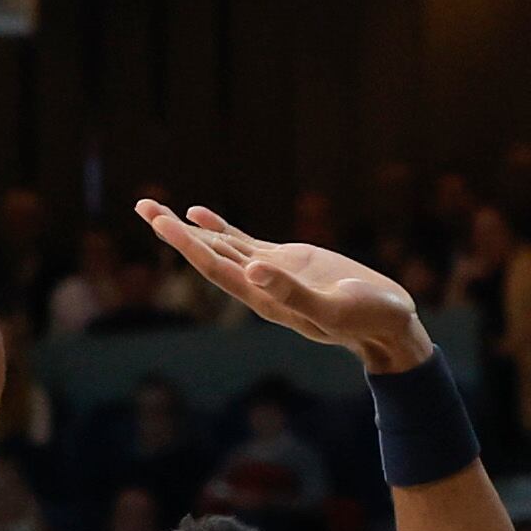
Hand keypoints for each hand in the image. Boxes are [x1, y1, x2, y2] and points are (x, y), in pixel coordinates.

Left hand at [138, 200, 432, 372]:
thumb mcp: (334, 307)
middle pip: (206, 254)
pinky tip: (198, 213)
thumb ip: (294, 293)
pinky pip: (242, 242)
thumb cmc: (366, 320)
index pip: (215, 266)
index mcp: (262, 297)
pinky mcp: (286, 261)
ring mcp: (269, 273)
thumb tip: (253, 270)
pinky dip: (219, 227)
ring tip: (156, 208)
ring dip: (188, 228)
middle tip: (143, 204)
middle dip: (173, 231)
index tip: (160, 221)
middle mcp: (257, 285)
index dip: (187, 244)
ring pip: (220, 245)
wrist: (387, 325)